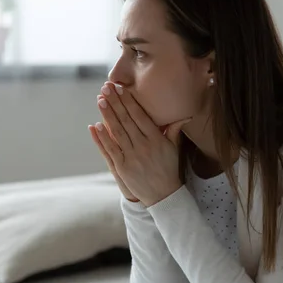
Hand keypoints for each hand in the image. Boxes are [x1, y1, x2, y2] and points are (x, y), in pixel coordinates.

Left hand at [88, 81, 191, 206]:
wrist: (164, 195)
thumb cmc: (169, 169)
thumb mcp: (174, 148)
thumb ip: (175, 130)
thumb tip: (186, 115)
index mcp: (156, 139)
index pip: (140, 116)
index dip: (129, 101)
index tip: (121, 88)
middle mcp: (143, 146)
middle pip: (126, 120)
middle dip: (115, 102)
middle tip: (106, 88)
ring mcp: (132, 157)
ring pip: (117, 132)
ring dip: (107, 115)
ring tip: (100, 100)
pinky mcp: (122, 168)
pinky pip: (111, 149)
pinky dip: (103, 138)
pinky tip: (96, 125)